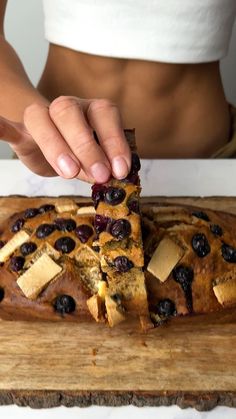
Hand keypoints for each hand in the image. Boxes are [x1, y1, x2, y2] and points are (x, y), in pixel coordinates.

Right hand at [0, 96, 130, 182]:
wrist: (49, 146)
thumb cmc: (79, 153)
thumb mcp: (92, 162)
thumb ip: (98, 167)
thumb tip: (109, 180)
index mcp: (91, 110)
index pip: (105, 113)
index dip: (115, 140)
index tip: (120, 169)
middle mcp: (68, 107)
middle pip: (71, 112)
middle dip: (87, 145)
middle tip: (99, 175)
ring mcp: (42, 116)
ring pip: (42, 117)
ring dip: (56, 145)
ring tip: (69, 173)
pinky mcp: (21, 131)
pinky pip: (8, 126)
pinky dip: (1, 126)